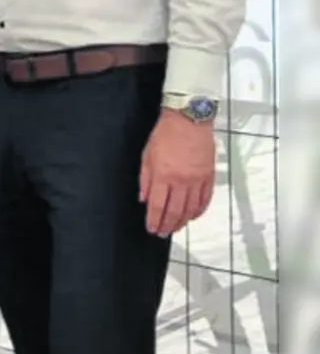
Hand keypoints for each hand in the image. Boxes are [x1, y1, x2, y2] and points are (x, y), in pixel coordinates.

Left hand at [139, 110, 215, 236]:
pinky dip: (199, 211)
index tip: (152, 229)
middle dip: (168, 225)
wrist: (189, 120)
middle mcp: (181, 181)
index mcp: (163, 176)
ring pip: (191, 209)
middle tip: (163, 233)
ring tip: (176, 228)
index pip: (158, 206)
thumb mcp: (147, 155)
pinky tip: (192, 216)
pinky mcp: (209, 177)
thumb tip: (144, 199)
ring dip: (183, 221)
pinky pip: (205, 200)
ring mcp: (197, 180)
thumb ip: (145, 180)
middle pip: (175, 211)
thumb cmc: (165, 134)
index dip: (154, 220)